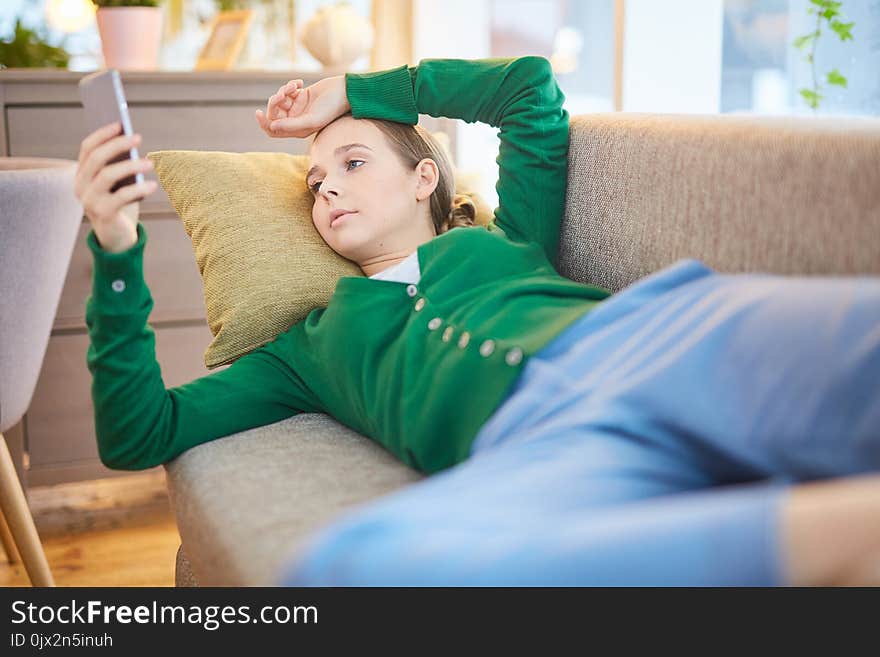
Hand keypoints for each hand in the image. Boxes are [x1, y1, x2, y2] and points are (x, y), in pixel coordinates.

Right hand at [74, 121, 156, 252]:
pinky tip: (153, 185)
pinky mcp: (103, 214)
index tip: (120, 123)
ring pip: (107, 175)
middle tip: (138, 137)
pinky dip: (138, 189)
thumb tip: (133, 142)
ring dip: (130, 166)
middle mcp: (81, 185)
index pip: (87, 148)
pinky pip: (121, 197)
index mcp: (82, 174)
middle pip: (97, 158)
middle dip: (118, 145)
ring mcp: (89, 201)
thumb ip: (119, 165)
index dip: (103, 134)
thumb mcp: (118, 183)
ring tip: (150, 162)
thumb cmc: (120, 203)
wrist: (117, 236)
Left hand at [255, 75, 350, 138]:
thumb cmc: (331, 108)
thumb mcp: (311, 119)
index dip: (264, 123)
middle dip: (275, 102)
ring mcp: (297, 107)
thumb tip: (272, 127)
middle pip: (274, 114)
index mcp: (298, 130)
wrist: (343, 92)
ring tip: (295, 86)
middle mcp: (296, 120)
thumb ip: (291, 125)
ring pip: (278, 100)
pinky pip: (286, 90)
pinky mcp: (300, 95)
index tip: (259, 113)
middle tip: (283, 94)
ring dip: (283, 91)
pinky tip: (299, 83)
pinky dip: (290, 85)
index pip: (273, 130)